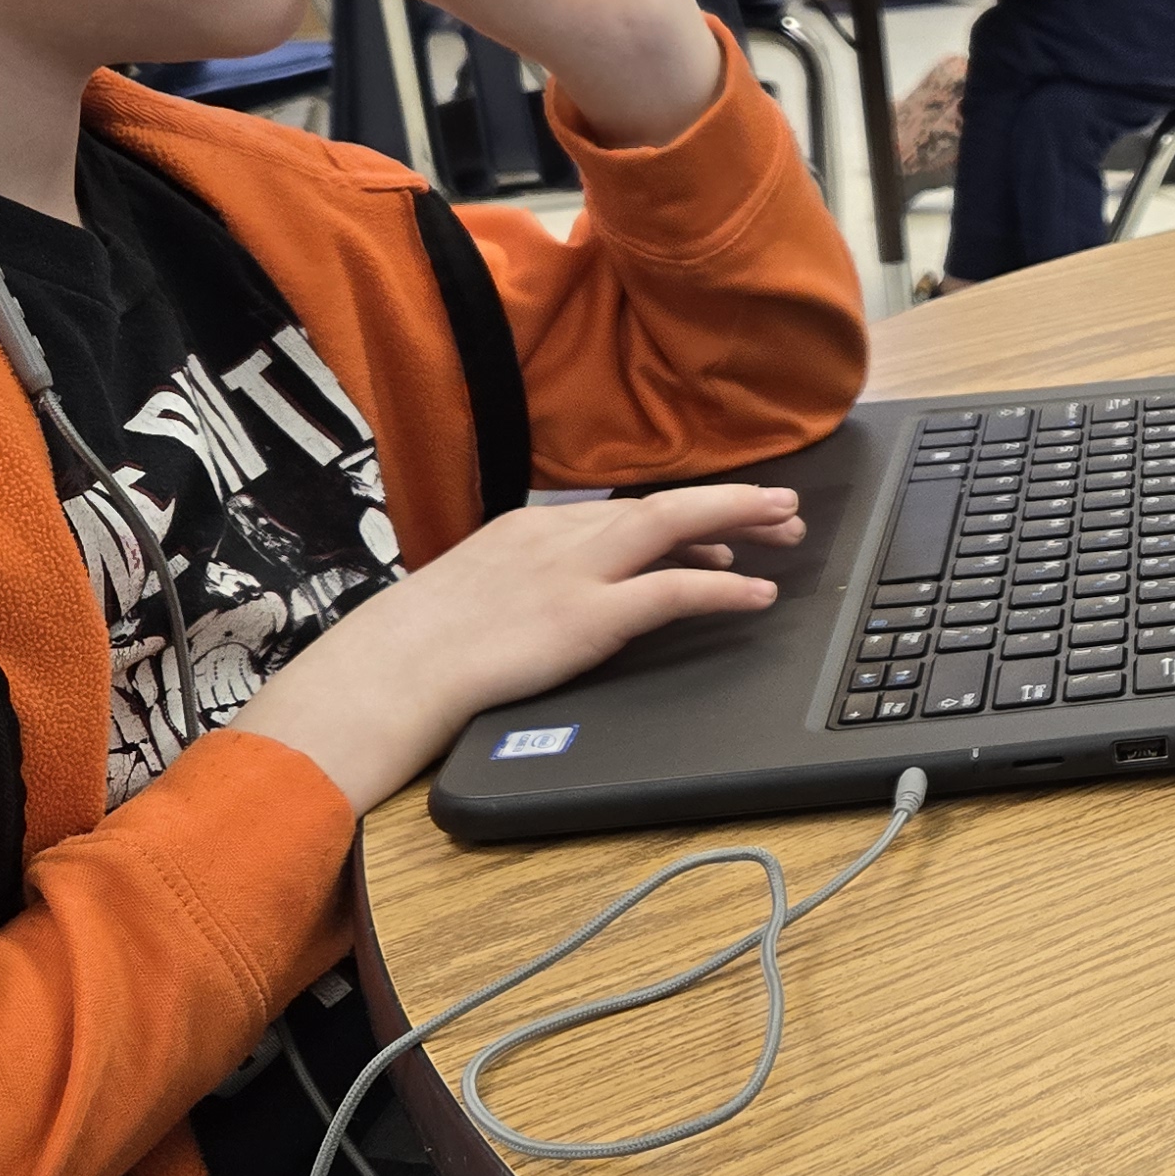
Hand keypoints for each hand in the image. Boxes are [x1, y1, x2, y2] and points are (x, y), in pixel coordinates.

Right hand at [234, 485, 806, 816]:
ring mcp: (574, 573)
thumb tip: (575, 599)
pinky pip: (671, 593)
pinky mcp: (585, 616)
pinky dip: (722, 590)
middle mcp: (559, 537)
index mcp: (531, 529)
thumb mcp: (479, 592)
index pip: (625, 512)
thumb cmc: (419, 647)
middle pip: (662, 508)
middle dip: (728, 505)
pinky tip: (758, 593)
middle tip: (783, 510)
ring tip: (787, 528)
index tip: (724, 525)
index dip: (684, 517)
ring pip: (674, 528)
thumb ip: (532, 584)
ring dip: (738, 523)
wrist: (387, 670)